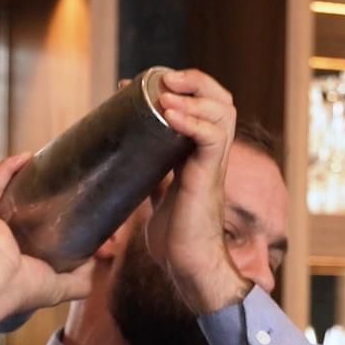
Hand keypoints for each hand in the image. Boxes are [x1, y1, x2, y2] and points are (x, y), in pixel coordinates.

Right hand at [0, 154, 92, 333]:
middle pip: (13, 216)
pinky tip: (27, 157)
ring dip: (20, 181)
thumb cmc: (16, 291)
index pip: (25, 243)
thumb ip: (78, 280)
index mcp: (3, 266)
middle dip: (34, 202)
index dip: (44, 229)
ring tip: (44, 168)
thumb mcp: (55, 289)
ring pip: (1, 197)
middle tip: (59, 189)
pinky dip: (7, 170)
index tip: (66, 217)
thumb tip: (95, 261)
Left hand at [143, 69, 250, 314]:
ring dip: (193, 95)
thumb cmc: (175, 238)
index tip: (136, 84)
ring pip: (221, 111)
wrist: (187, 265)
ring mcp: (211, 164)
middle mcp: (209, 154)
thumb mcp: (156, 197)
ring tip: (166, 92)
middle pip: (220, 100)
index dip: (177, 89)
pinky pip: (211, 137)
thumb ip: (150, 177)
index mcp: (197, 155)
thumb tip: (123, 164)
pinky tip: (170, 114)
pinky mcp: (207, 177)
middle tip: (162, 79)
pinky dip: (191, 121)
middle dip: (193, 81)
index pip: (201, 106)